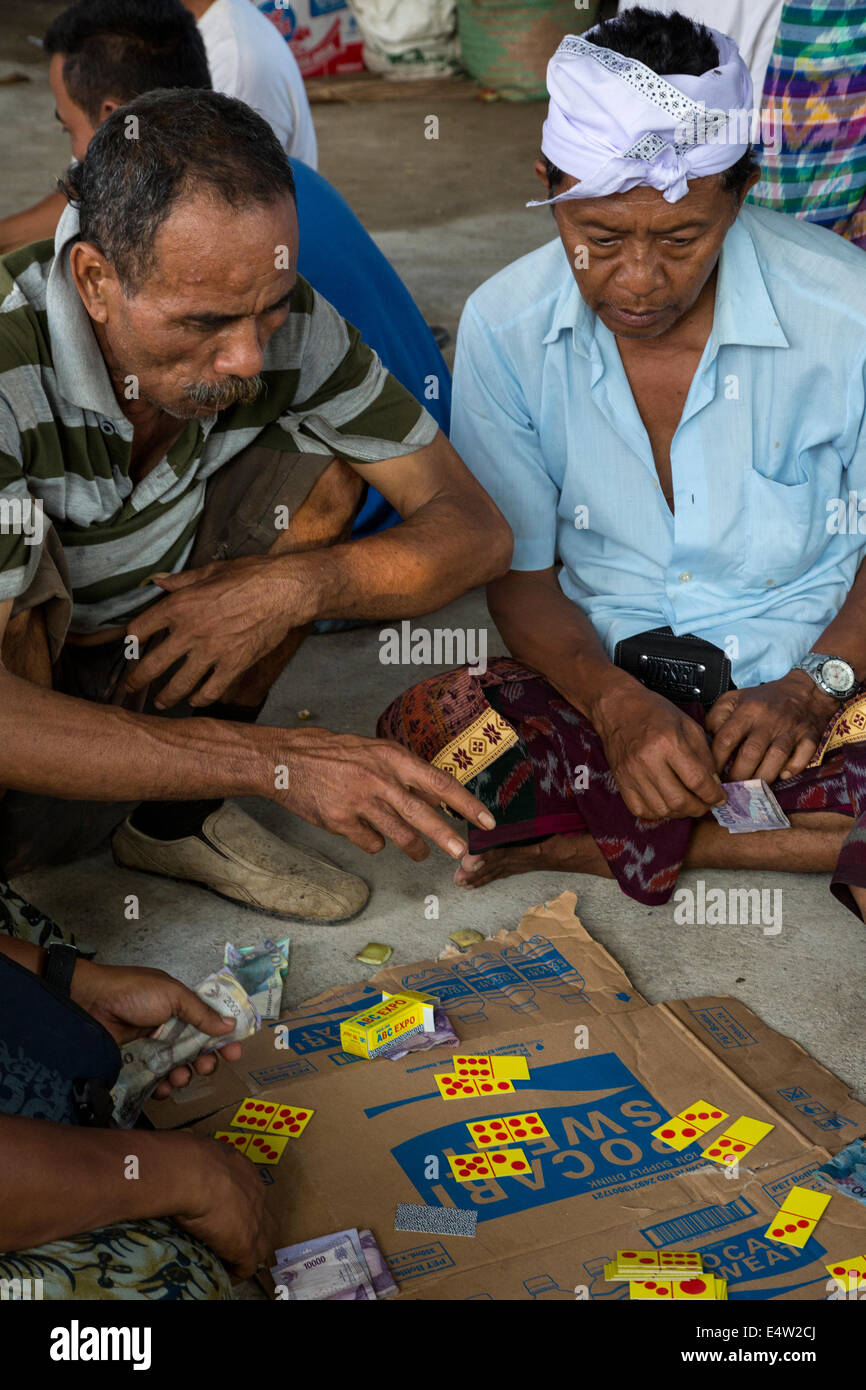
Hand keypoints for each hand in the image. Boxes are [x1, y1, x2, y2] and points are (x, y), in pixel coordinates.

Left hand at [70, 960, 241, 1093]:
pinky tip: (164, 1087)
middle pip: (197, 1050)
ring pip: (178, 1067)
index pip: (210, 1023)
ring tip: (181, 1077)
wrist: (90, 1004)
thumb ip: (201, 1013)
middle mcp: (170, 1026)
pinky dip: (163, 1086)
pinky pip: (156, 1079)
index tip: (236, 1053)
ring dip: (185, 1075)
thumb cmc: (132, 992)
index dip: (225, 1038)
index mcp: (181, 1005)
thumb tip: (230, 1025)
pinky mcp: (137, 1062)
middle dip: (207, 1061)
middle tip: (207, 1067)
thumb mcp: (172, 996)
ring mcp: (153, 1045)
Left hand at [125, 556, 300, 709]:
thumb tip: (158, 581)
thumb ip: (181, 581)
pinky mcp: (233, 665)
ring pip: (179, 685)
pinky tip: (196, 700)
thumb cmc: (250, 575)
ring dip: (166, 697)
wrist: (284, 591)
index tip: (131, 646)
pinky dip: (201, 699)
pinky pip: (211, 691)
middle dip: (136, 680)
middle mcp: (190, 632)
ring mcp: (211, 652)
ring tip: (160, 702)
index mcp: (179, 605)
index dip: (130, 640)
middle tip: (129, 687)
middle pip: (152, 665)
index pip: (139, 629)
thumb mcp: (210, 571)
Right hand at [174, 1134, 276, 1280]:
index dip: (234, 1206)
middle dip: (245, 1227)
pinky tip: (221, 1274)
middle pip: (257, 1217)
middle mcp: (255, 1192)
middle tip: (224, 1238)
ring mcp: (255, 1219)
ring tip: (224, 1259)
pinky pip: (246, 1266)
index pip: (246, 1193)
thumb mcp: (193, 1156)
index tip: (218, 1214)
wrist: (191, 1174)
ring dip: (242, 1250)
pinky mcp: (246, 1244)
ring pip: (258, 1242)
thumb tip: (175, 1167)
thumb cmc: (187, 1159)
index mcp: (243, 1170)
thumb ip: (193, 1165)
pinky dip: (235, 1272)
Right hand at [273, 727, 496, 858]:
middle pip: (422, 814)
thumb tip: (440, 798)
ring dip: (414, 849)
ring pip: (399, 835)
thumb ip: (406, 775)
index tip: (486, 820)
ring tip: (419, 853)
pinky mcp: (341, 822)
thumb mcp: (375, 752)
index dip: (466, 803)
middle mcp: (379, 779)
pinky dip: (375, 843)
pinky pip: (371, 843)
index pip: (439, 782)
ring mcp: (359, 802)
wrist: (287, 761)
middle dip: (446, 836)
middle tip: (463, 852)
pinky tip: (367, 833)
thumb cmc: (336, 754)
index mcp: (392, 758)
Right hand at [591, 682, 725, 820]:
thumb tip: (714, 784)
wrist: (618, 708)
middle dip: (699, 807)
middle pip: (679, 801)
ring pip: (662, 810)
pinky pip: (641, 810)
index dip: (713, 794)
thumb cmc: (654, 712)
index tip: (720, 797)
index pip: (697, 780)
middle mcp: (647, 760)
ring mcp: (631, 773)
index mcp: (667, 742)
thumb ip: (704, 756)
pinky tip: (666, 801)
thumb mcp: (688, 725)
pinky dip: (658, 812)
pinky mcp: (620, 781)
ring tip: (687, 801)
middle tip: (705, 803)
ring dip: (680, 811)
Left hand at [705, 669, 836, 781]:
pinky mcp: (810, 737)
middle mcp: (768, 720)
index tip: (713, 774)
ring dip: (762, 777)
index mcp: (747, 710)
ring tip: (753, 787)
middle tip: (732, 787)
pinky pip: (802, 758)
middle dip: (738, 776)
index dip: (716, 761)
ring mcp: (791, 729)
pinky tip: (781, 775)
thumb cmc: (765, 699)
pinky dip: (791, 770)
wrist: (805, 690)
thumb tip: (708, 741)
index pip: (726, 739)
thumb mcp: (734, 698)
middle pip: (750, 754)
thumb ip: (717, 716)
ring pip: (775, 759)